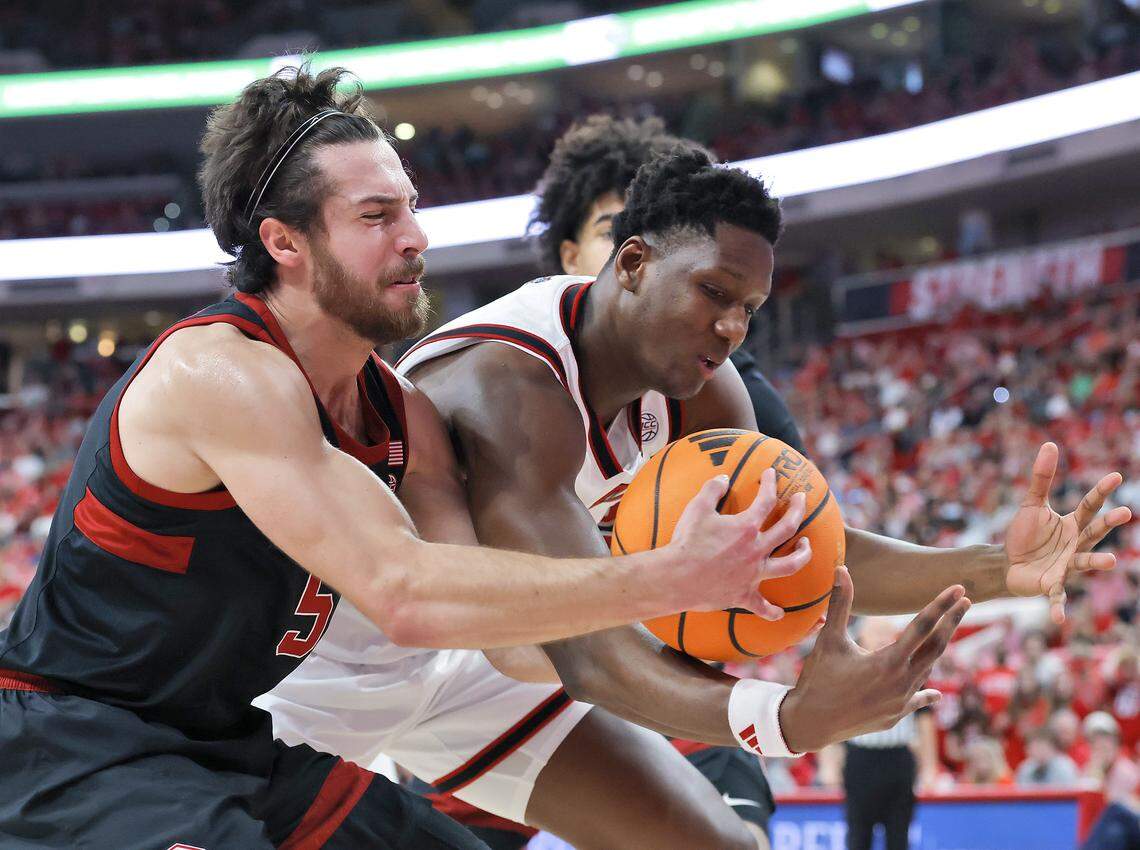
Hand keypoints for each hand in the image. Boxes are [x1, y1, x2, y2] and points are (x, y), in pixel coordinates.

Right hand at [669, 468, 811, 619]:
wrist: (676, 577)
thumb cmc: (686, 542)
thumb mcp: (696, 508)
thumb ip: (712, 489)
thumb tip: (724, 478)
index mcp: (746, 527)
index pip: (766, 500)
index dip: (771, 483)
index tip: (771, 473)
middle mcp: (756, 549)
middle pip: (787, 527)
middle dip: (798, 509)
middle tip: (802, 498)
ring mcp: (753, 574)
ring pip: (790, 565)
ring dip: (803, 554)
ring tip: (807, 545)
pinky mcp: (744, 595)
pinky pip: (763, 607)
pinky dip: (772, 612)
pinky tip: (780, 613)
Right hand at [779, 567, 969, 751]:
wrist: (811, 723)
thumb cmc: (818, 677)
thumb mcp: (829, 638)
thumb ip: (840, 603)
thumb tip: (841, 569)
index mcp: (889, 660)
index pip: (923, 626)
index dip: (941, 605)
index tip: (959, 588)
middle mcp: (902, 681)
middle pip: (936, 646)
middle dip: (951, 622)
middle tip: (966, 601)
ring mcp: (902, 701)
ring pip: (927, 669)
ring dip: (935, 649)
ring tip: (944, 631)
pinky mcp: (897, 715)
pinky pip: (918, 698)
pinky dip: (926, 691)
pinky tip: (936, 693)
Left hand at [1005, 442, 1131, 622]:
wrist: (1008, 563)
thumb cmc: (1025, 535)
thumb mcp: (1031, 504)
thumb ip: (1041, 478)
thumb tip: (1051, 444)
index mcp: (1072, 525)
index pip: (1089, 505)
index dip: (1101, 491)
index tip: (1116, 476)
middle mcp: (1075, 545)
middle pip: (1094, 532)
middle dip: (1109, 523)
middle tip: (1126, 512)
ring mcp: (1066, 566)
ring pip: (1084, 563)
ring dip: (1096, 562)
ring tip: (1111, 561)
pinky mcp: (1051, 584)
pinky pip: (1056, 596)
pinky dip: (1058, 607)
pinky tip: (1059, 620)